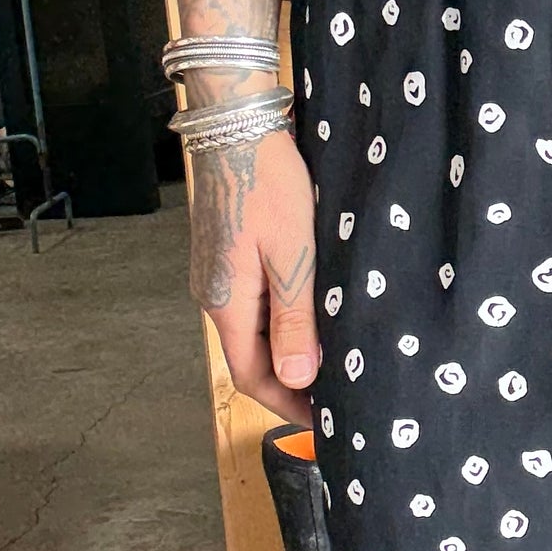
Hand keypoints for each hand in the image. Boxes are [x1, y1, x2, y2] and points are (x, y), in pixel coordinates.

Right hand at [187, 123, 320, 423]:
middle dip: (292, 383)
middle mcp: (214, 296)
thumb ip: (294, 320)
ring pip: (254, 332)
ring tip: (332, 361)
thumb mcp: (292, 257)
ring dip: (289, 351)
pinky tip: (312, 317)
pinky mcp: (228, 254)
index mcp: (227, 305)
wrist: (235, 128)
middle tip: (337, 397)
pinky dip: (282, 322)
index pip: (253, 378)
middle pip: (251, 359)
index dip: (288, 405)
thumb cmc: (267, 186)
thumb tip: (295, 380)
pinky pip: (254, 304)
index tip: (325, 422)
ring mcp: (219, 275)